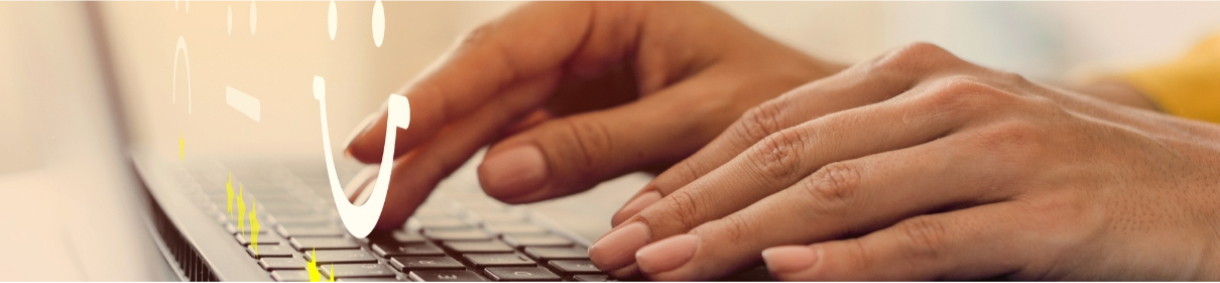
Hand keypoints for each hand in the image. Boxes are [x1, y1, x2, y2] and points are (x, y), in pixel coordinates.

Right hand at [344, 2, 839, 229]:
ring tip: (381, 209)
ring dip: (433, 160)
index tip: (375, 140)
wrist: (836, 130)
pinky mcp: (585, 121)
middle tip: (364, 196)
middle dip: (419, 138)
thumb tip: (498, 172)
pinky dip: (477, 173)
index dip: (436, 96)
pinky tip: (434, 197)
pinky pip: (518, 144)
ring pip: (489, 116)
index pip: (506, 49)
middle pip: (482, 85)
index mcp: (613, 10)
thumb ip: (602, 145)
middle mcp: (587, 39)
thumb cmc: (790, 106)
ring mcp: (582, 82)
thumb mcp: (702, 122)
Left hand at [593, 42, 1219, 279]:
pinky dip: (851, 261)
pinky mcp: (1046, 214)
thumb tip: (769, 218)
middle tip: (621, 249)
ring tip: (668, 266)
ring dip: (740, 234)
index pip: (775, 121)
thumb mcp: (958, 145)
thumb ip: (872, 161)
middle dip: (693, 204)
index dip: (694, 171)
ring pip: (842, 192)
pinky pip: (927, 239)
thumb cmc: (1070, 176)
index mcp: (914, 76)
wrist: (1214, 194)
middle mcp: (944, 98)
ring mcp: (996, 150)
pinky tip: (787, 275)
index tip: (631, 216)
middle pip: (789, 152)